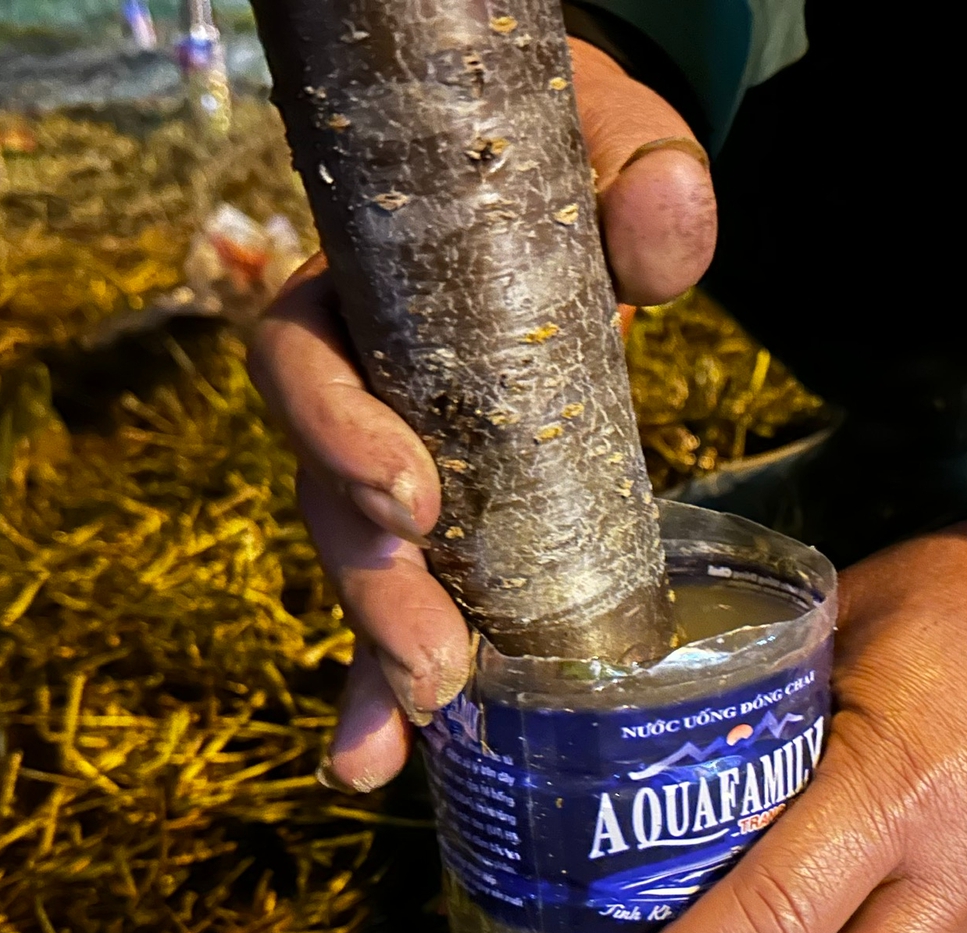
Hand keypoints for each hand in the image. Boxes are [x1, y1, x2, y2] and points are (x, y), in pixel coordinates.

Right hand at [247, 40, 716, 790]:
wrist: (573, 191)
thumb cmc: (566, 161)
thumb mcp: (603, 135)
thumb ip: (635, 169)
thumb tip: (662, 225)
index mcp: (365, 290)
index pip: (303, 357)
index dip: (337, 430)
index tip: (412, 495)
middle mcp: (363, 387)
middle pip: (328, 499)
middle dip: (376, 592)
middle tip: (436, 663)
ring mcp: (401, 463)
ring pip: (365, 570)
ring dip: (382, 657)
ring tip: (420, 726)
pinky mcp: (454, 524)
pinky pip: (413, 605)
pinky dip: (392, 689)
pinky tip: (385, 762)